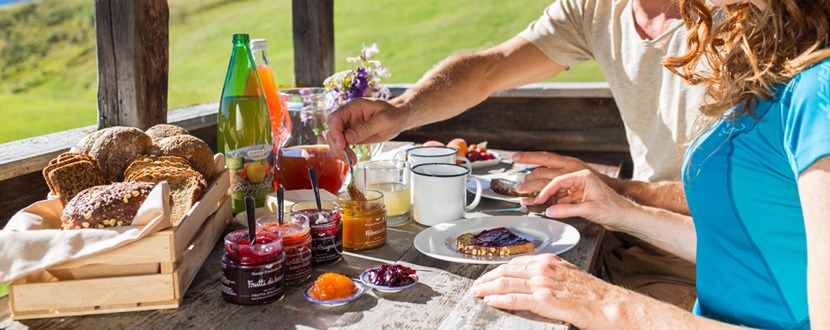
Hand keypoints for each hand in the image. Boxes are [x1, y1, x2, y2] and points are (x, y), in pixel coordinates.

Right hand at [326, 98, 407, 158]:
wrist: (399, 117)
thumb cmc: (394, 115)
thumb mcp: (384, 121)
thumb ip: (366, 128)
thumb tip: (348, 137)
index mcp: (355, 107)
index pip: (336, 117)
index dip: (335, 132)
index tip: (342, 145)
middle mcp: (349, 115)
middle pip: (333, 129)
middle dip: (337, 144)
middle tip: (348, 157)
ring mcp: (349, 125)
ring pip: (335, 138)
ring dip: (340, 151)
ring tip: (352, 160)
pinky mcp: (352, 134)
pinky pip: (343, 144)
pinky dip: (344, 152)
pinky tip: (351, 159)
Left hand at [471, 254, 616, 328]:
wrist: (608, 305)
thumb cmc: (592, 294)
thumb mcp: (567, 275)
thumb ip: (549, 275)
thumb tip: (532, 281)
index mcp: (548, 262)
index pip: (515, 263)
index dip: (498, 270)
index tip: (488, 275)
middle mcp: (543, 269)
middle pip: (506, 271)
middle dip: (487, 278)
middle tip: (476, 285)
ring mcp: (542, 284)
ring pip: (506, 283)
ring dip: (487, 288)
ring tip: (477, 293)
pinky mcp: (544, 300)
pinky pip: (514, 299)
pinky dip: (499, 299)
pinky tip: (489, 300)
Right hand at [522, 169, 635, 230]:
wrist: (626, 217)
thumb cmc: (614, 209)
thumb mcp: (589, 210)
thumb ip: (567, 210)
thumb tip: (549, 211)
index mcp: (583, 177)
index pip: (559, 181)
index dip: (546, 191)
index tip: (538, 200)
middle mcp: (579, 180)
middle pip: (554, 182)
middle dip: (538, 188)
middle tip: (523, 191)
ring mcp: (578, 189)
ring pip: (556, 192)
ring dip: (544, 198)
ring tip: (529, 201)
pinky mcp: (578, 198)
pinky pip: (561, 199)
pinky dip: (552, 204)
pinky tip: (542, 207)